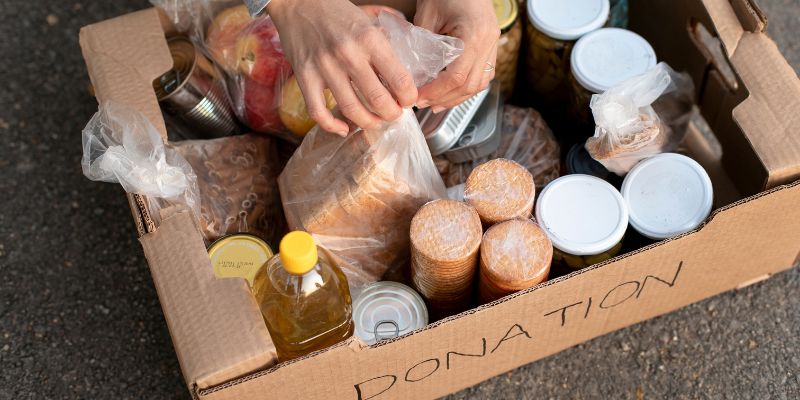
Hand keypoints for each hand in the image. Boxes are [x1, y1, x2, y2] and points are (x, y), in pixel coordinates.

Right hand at [268, 0, 416, 134]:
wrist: (297, 3)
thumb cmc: (335, 11)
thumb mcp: (368, 18)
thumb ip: (387, 39)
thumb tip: (406, 63)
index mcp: (369, 39)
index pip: (399, 79)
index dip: (408, 97)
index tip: (408, 100)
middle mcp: (348, 54)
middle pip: (378, 100)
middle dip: (391, 114)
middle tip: (394, 114)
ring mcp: (324, 67)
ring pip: (351, 110)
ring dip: (368, 123)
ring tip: (375, 122)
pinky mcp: (304, 77)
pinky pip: (318, 111)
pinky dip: (332, 126)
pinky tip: (343, 128)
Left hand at [414, 0, 499, 111]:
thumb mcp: (428, 14)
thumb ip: (422, 43)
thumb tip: (412, 71)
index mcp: (474, 34)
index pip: (457, 76)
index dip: (437, 91)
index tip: (419, 97)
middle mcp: (488, 42)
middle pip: (470, 85)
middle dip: (445, 99)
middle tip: (424, 103)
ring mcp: (493, 44)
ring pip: (480, 83)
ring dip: (458, 97)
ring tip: (436, 103)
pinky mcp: (491, 46)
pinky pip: (483, 75)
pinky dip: (467, 86)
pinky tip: (452, 92)